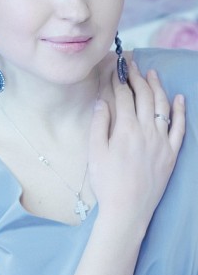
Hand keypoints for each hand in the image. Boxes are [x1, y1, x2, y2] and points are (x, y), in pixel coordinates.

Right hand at [88, 61, 184, 232]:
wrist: (127, 210)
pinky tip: (179, 98)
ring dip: (157, 87)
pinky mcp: (171, 153)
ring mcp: (161, 142)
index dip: (118, 79)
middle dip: (136, 77)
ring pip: (162, 106)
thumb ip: (99, 124)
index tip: (116, 67)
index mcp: (125, 129)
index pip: (123, 96)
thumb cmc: (107, 183)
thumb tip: (102, 102)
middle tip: (132, 64)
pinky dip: (180, 111)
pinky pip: (179, 127)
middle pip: (143, 96)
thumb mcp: (95, 152)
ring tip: (152, 73)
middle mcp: (146, 131)